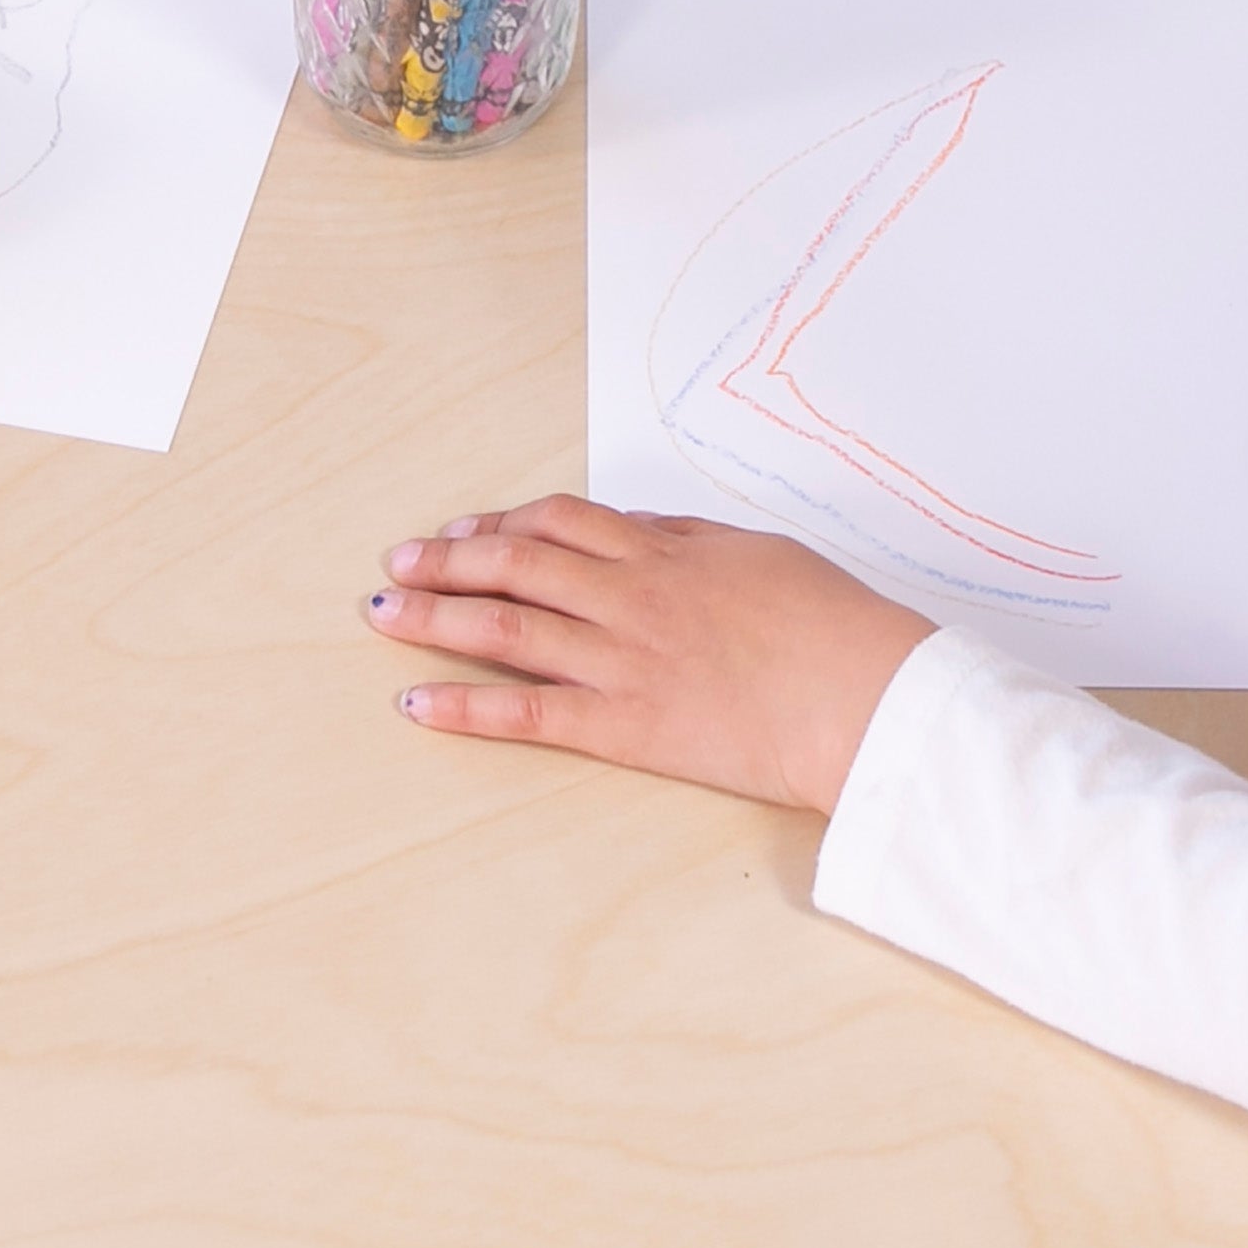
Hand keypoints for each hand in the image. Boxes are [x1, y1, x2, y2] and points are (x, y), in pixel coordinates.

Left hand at [369, 497, 931, 814]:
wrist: (866, 696)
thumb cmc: (832, 625)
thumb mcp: (758, 555)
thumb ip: (688, 541)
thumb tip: (635, 529)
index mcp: (664, 552)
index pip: (559, 522)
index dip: (502, 522)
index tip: (465, 531)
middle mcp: (629, 598)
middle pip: (515, 564)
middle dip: (446, 560)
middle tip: (397, 562)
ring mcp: (622, 661)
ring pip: (506, 627)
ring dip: (434, 617)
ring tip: (381, 614)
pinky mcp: (626, 725)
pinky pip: (526, 712)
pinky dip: (464, 705)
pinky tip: (416, 702)